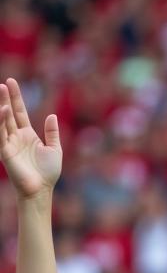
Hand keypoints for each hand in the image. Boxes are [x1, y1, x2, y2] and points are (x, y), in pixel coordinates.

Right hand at [0, 78, 61, 198]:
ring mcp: (9, 143)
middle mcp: (16, 136)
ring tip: (1, 90)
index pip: (20, 112)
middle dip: (6, 98)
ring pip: (3, 121)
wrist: (41, 189)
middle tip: (4, 83)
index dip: (16, 98)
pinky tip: (4, 110)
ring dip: (2, 106)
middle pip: (10, 113)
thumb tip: (51, 115)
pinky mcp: (5, 151)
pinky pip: (1, 134)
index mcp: (28, 135)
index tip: (12, 82)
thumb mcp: (54, 149)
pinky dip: (1, 122)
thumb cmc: (48, 172)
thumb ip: (52, 132)